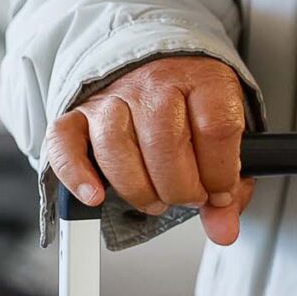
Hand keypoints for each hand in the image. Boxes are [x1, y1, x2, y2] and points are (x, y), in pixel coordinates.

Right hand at [44, 55, 254, 243]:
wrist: (157, 66)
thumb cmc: (194, 104)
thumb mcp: (227, 135)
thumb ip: (231, 185)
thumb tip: (224, 229)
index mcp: (203, 80)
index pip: (216, 127)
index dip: (220, 173)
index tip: (219, 194)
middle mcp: (156, 83)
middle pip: (165, 142)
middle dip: (179, 187)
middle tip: (187, 199)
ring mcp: (114, 95)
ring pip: (116, 145)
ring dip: (137, 188)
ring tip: (155, 201)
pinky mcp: (80, 111)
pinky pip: (65, 143)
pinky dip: (77, 174)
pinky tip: (96, 196)